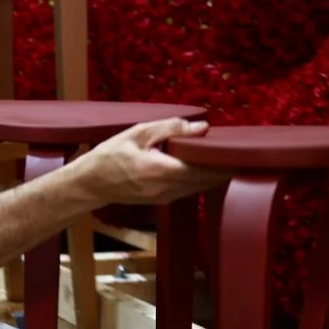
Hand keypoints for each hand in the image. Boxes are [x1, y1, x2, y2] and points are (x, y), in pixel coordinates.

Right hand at [77, 118, 227, 205]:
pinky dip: (199, 180)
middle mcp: (167, 188)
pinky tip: (204, 169)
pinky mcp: (162, 201)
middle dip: (223, 168)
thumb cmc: (109, 156)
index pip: (203, 168)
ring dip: (212, 175)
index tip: (238, 150)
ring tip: (224, 159)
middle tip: (237, 153)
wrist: (90, 184)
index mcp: (161, 170)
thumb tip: (201, 127)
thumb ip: (170, 128)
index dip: (223, 161)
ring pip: (199, 187)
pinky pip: (188, 190)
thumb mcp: (137, 133)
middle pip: (206, 180)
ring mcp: (165, 198)